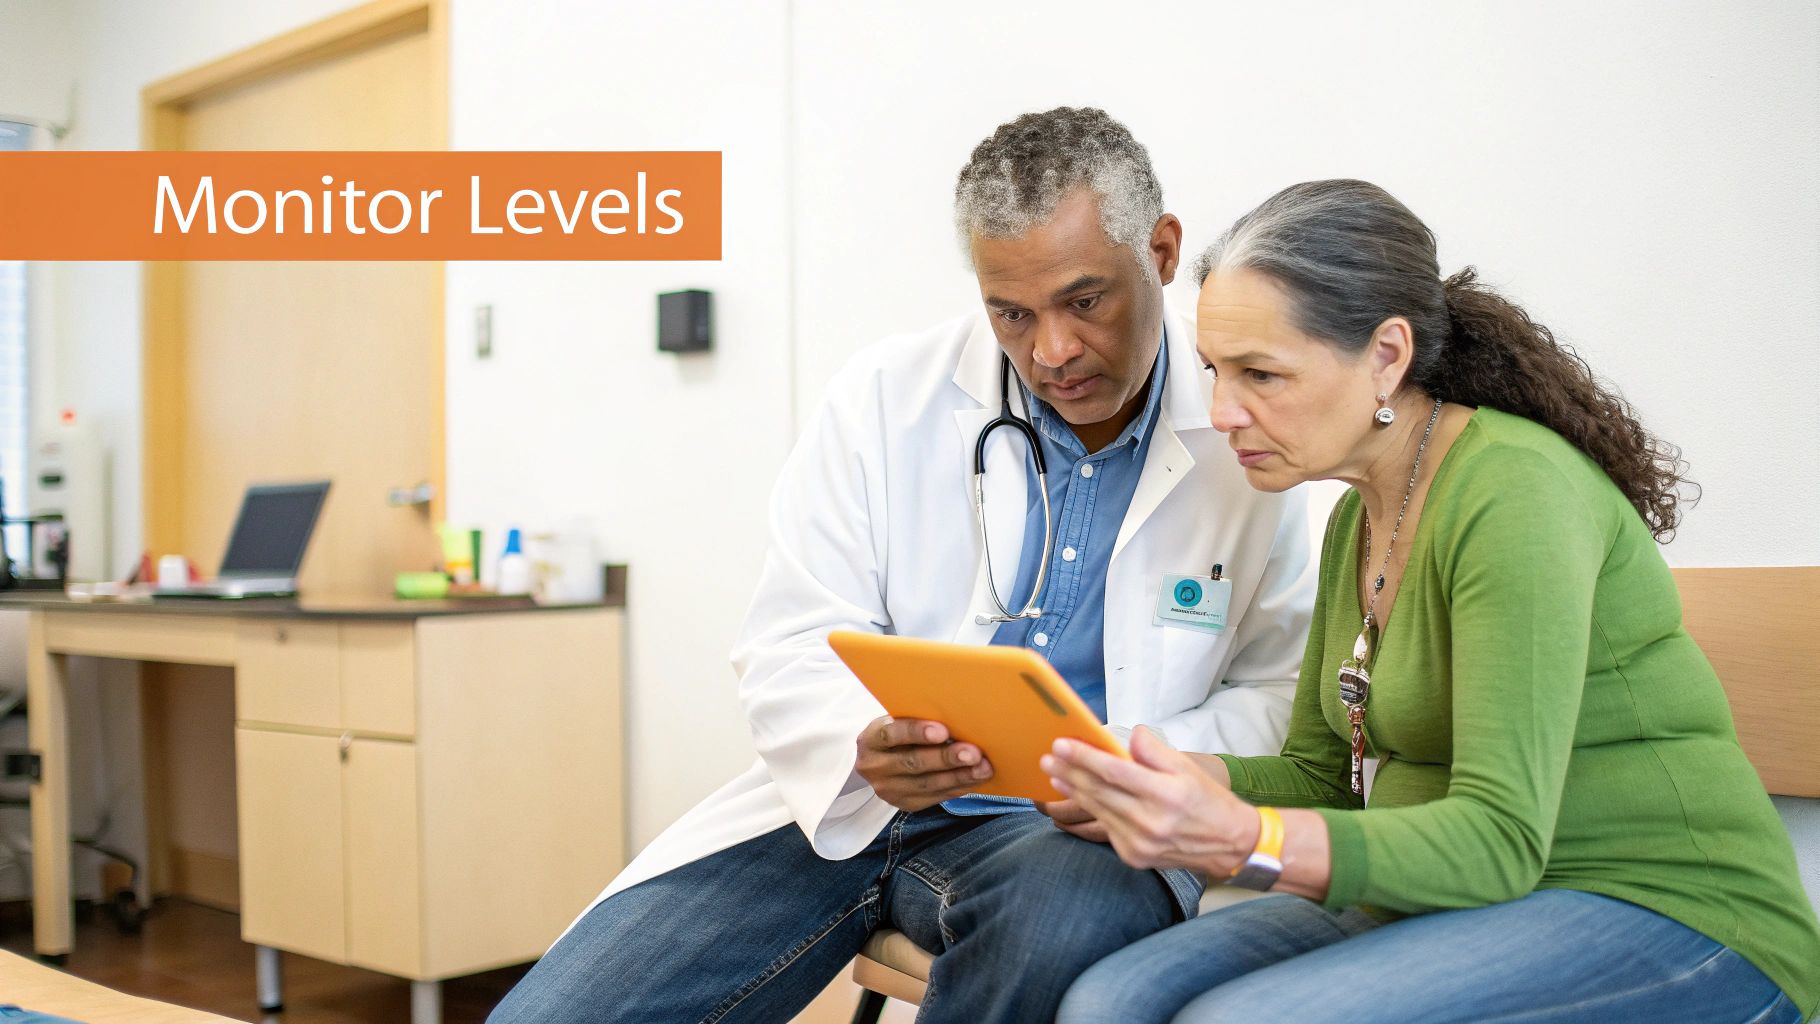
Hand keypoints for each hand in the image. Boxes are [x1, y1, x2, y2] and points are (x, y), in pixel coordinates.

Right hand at [856, 716, 992, 811]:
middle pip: (913, 762)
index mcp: (871, 740)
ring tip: (983, 768)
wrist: (880, 761)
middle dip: (946, 758)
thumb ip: (917, 719)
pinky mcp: (904, 804)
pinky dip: (959, 787)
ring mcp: (888, 789)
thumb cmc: (898, 732)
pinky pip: (936, 797)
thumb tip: (958, 716)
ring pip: (928, 784)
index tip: (942, 731)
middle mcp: (874, 767)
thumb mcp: (897, 720)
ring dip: (959, 776)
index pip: (891, 734)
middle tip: (973, 753)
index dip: (916, 732)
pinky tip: (976, 778)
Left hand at [1040, 726, 1257, 874]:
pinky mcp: (1134, 857)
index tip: (1062, 744)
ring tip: (1055, 774)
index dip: (1084, 757)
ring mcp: (1140, 843)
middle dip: (1069, 772)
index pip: (1114, 771)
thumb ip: (1155, 751)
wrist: (1228, 844)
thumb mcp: (1187, 767)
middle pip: (1099, 791)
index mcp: (1166, 794)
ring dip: (1072, 791)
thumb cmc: (1206, 800)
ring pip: (1097, 810)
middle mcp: (1150, 821)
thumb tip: (1130, 735)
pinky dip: (1090, 811)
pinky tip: (1077, 796)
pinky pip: (1105, 828)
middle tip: (1048, 757)